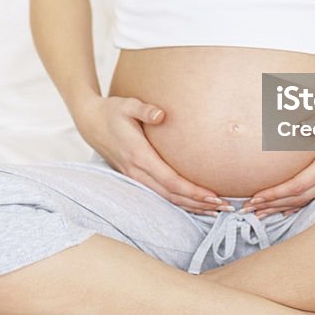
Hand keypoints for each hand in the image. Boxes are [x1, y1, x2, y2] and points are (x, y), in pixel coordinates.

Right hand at [73, 96, 224, 213]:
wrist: (89, 121)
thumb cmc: (111, 111)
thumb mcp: (127, 104)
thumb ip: (144, 109)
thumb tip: (161, 114)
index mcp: (138, 155)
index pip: (170, 180)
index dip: (192, 191)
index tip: (213, 195)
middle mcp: (136, 171)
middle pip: (171, 195)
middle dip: (198, 204)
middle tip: (225, 207)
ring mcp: (134, 177)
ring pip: (166, 198)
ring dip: (190, 206)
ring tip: (215, 210)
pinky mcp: (135, 177)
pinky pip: (159, 194)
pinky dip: (178, 201)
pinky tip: (193, 203)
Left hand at [241, 150, 314, 216]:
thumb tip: (299, 129)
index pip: (299, 185)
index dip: (276, 193)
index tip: (257, 197)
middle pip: (298, 199)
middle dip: (272, 205)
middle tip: (248, 210)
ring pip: (305, 202)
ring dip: (280, 208)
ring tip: (259, 214)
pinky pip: (314, 199)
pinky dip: (296, 206)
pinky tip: (282, 210)